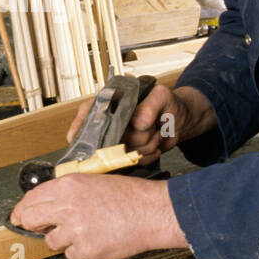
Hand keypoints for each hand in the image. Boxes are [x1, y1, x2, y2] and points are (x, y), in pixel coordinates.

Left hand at [9, 173, 186, 258]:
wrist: (151, 212)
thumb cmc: (130, 196)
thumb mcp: (94, 182)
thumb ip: (69, 192)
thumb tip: (48, 203)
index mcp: (68, 186)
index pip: (31, 198)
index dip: (22, 209)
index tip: (19, 216)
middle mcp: (67, 206)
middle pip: (30, 219)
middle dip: (31, 225)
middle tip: (39, 228)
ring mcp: (75, 230)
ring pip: (51, 241)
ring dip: (62, 240)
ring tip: (84, 232)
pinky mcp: (85, 250)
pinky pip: (70, 255)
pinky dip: (80, 251)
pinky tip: (95, 240)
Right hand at [65, 83, 214, 164]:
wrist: (181, 120)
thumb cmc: (169, 104)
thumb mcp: (162, 96)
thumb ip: (150, 106)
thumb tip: (137, 123)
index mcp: (111, 101)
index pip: (86, 114)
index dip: (79, 128)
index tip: (78, 138)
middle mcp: (110, 122)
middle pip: (109, 140)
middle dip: (134, 137)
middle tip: (152, 128)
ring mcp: (119, 140)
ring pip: (122, 153)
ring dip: (145, 145)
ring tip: (156, 133)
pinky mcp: (128, 154)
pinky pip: (132, 162)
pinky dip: (148, 156)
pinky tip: (156, 144)